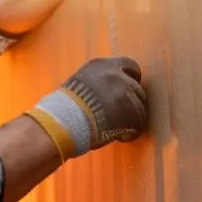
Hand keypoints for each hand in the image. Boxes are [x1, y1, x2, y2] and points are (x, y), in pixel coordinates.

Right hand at [23, 57, 148, 162]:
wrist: (60, 122)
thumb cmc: (65, 108)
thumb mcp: (80, 84)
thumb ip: (99, 83)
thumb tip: (110, 93)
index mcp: (102, 65)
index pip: (131, 66)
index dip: (132, 80)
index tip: (126, 94)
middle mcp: (116, 74)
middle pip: (138, 89)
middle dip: (131, 104)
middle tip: (118, 117)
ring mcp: (125, 92)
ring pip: (140, 108)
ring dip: (130, 120)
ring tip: (115, 128)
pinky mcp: (131, 110)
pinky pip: (139, 124)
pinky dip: (130, 132)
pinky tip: (118, 136)